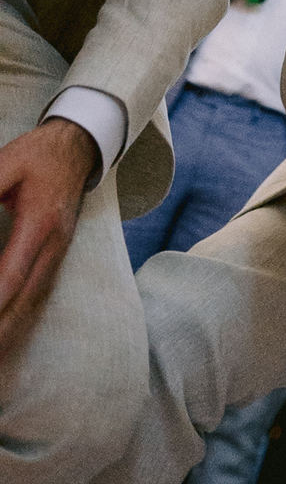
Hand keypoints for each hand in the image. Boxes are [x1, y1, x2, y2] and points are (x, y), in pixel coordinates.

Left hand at [0, 120, 97, 355]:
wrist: (78, 148)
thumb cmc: (39, 154)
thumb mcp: (7, 163)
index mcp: (41, 221)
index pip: (15, 269)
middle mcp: (54, 243)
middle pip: (25, 297)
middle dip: (2, 327)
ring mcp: (59, 252)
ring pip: (32, 302)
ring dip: (9, 331)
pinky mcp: (56, 255)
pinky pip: (37, 296)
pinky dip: (19, 320)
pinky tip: (6, 336)